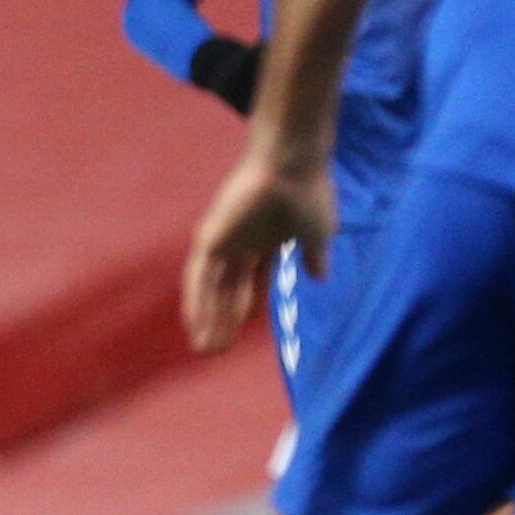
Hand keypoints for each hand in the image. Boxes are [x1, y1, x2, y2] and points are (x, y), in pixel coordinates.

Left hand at [182, 150, 335, 353]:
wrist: (293, 165)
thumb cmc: (308, 193)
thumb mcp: (318, 234)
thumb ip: (314, 256)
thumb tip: (320, 277)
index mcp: (267, 240)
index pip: (253, 279)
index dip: (248, 303)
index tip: (245, 325)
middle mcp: (242, 241)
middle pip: (229, 289)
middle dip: (223, 320)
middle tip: (215, 349)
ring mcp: (225, 239)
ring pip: (212, 289)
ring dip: (208, 319)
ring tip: (205, 348)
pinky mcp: (211, 237)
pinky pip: (198, 277)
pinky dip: (195, 302)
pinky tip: (194, 325)